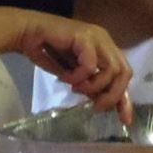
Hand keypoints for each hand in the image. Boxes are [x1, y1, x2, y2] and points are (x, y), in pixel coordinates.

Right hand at [15, 12, 133, 119]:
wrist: (27, 33)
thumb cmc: (48, 51)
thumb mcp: (73, 75)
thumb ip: (90, 86)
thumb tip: (104, 103)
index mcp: (105, 48)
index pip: (124, 74)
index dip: (125, 99)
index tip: (125, 120)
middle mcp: (105, 41)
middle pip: (125, 72)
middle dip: (113, 95)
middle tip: (96, 106)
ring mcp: (97, 37)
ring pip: (113, 69)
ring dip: (95, 86)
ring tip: (76, 88)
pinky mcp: (84, 37)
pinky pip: (91, 65)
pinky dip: (79, 76)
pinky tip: (66, 78)